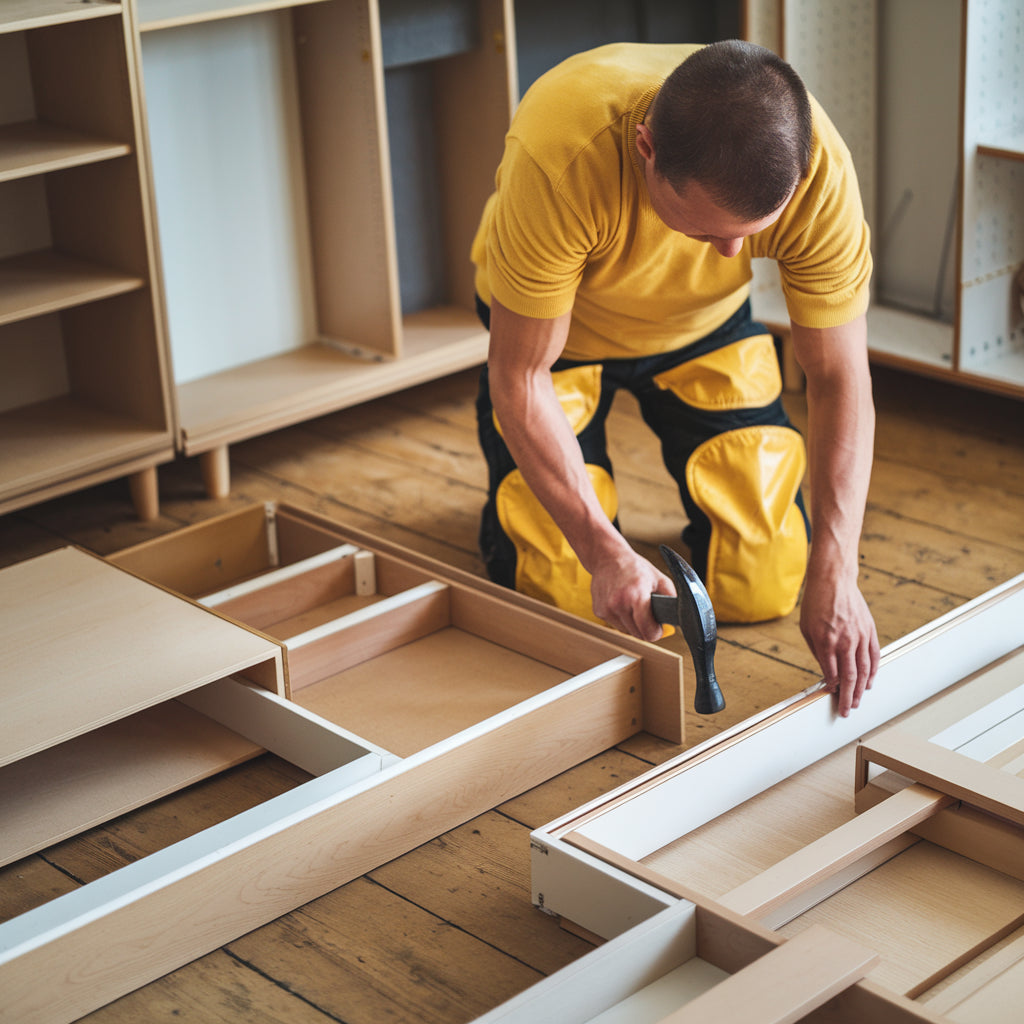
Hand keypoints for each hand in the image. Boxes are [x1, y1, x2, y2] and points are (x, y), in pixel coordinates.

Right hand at [590, 549, 674, 641]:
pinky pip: (616, 625)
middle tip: (648, 614)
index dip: (656, 632)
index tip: (658, 626)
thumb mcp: (660, 579)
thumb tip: (674, 620)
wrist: (608, 558)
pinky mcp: (598, 611)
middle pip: (638, 635)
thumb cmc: (634, 567)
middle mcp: (619, 604)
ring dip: (633, 624)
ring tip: (634, 605)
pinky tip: (622, 604)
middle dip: (646, 628)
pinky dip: (622, 619)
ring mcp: (606, 609)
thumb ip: (671, 600)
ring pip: (627, 632)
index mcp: (636, 596)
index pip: (648, 632)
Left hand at [800, 569, 879, 716]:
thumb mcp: (806, 628)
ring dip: (862, 689)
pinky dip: (873, 671)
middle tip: (847, 710)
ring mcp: (860, 636)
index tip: (832, 696)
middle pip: (850, 678)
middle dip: (849, 697)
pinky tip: (870, 682)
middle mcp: (845, 641)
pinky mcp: (870, 631)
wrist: (833, 579)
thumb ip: (817, 651)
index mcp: (826, 642)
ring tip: (859, 701)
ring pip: (865, 670)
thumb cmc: (815, 602)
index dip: (833, 688)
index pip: (832, 674)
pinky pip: (874, 656)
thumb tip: (826, 671)